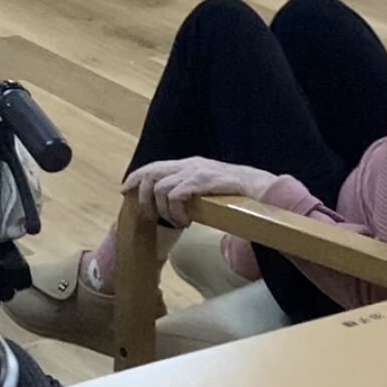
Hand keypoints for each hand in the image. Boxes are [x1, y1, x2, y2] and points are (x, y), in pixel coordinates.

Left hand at [121, 157, 279, 226]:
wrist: (261, 190)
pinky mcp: (204, 181)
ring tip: (177, 222)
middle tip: (153, 218)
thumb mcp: (208, 189)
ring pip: (161, 187)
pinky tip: (186, 221)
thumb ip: (190, 191)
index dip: (135, 177)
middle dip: (145, 198)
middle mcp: (190, 164)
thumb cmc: (236, 193)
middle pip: (151, 174)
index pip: (153, 166)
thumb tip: (172, 204)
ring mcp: (197, 172)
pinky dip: (176, 211)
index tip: (124, 191)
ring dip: (164, 210)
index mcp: (189, 165)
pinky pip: (176, 195)